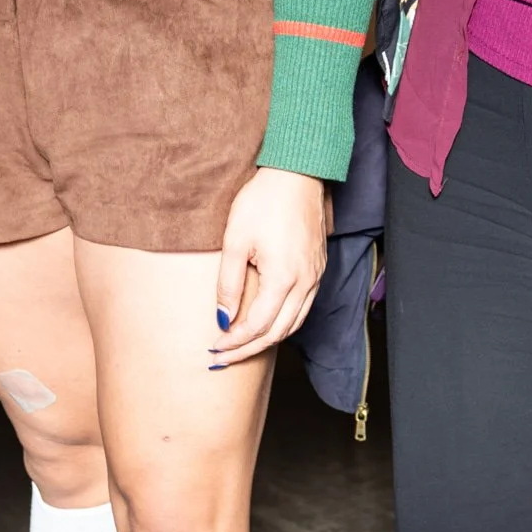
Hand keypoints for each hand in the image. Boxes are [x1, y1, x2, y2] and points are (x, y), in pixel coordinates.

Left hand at [212, 168, 326, 367]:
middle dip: (249, 349)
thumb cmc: (263, 201)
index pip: (257, 326)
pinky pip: (303, 307)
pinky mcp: (318, 268)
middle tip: (223, 358)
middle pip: (278, 332)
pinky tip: (266, 322)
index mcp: (284, 278)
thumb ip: (228, 284)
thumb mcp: (234, 241)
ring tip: (242, 346)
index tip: (213, 349)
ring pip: (294, 323)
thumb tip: (223, 319)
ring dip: (268, 339)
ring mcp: (316, 276)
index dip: (234, 342)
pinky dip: (284, 322)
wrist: (297, 173)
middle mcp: (306, 283)